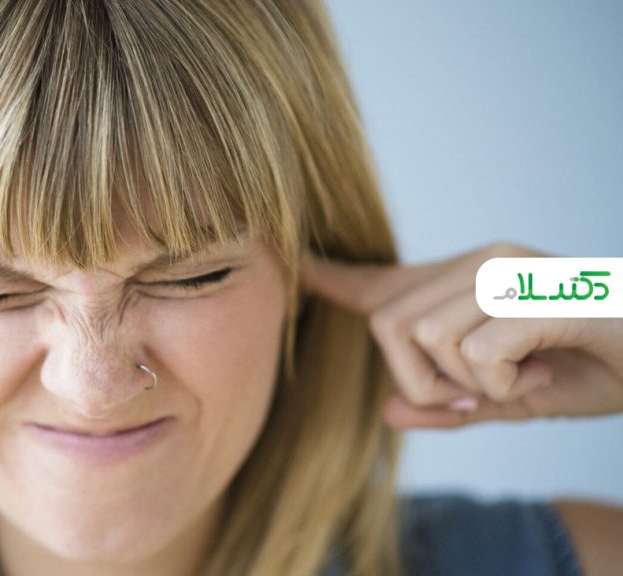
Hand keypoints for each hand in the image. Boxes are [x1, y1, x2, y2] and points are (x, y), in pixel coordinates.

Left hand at [298, 242, 622, 428]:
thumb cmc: (586, 369)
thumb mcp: (505, 401)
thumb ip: (447, 406)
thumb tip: (388, 411)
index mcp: (461, 283)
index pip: (378, 281)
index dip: (327, 278)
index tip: (289, 263)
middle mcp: (478, 262)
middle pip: (389, 324)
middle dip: (421, 380)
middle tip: (477, 395)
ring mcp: (508, 270)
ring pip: (427, 337)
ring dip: (468, 385)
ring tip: (519, 380)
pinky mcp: (539, 292)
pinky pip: (478, 353)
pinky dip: (505, 387)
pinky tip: (542, 376)